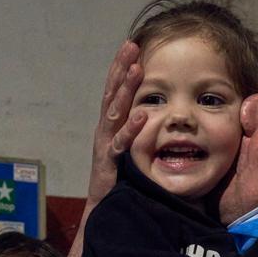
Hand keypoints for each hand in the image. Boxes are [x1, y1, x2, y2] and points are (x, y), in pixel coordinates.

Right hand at [89, 41, 145, 204]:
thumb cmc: (119, 179)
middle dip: (121, 69)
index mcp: (110, 125)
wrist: (103, 211)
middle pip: (112, 93)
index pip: (115, 90)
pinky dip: (131, 128)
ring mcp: (105, 145)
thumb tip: (154, 112)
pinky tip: (142, 115)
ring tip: (136, 69)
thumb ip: (137, 130)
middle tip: (131, 46)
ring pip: (114, 112)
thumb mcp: (129, 149)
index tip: (133, 46)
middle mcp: (104, 130)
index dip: (122, 68)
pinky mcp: (108, 163)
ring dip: (125, 90)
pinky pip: (121, 143)